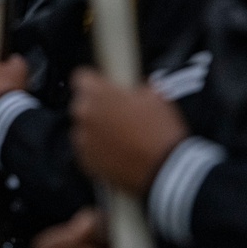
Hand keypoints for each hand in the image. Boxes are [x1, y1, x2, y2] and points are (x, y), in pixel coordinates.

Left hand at [70, 68, 188, 195]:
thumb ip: (133, 87)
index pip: (81, 77)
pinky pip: (87, 149)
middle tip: (119, 113)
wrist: (165, 170)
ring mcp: (82, 139)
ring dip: (97, 128)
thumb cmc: (160, 131)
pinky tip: (118, 152)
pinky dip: (98, 149)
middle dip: (98, 106)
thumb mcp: (154, 95)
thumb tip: (132, 89)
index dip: (95, 81)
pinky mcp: (85, 161)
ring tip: (121, 136)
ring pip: (84, 127)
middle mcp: (83, 114)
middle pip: (82, 103)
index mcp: (96, 93)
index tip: (104, 86)